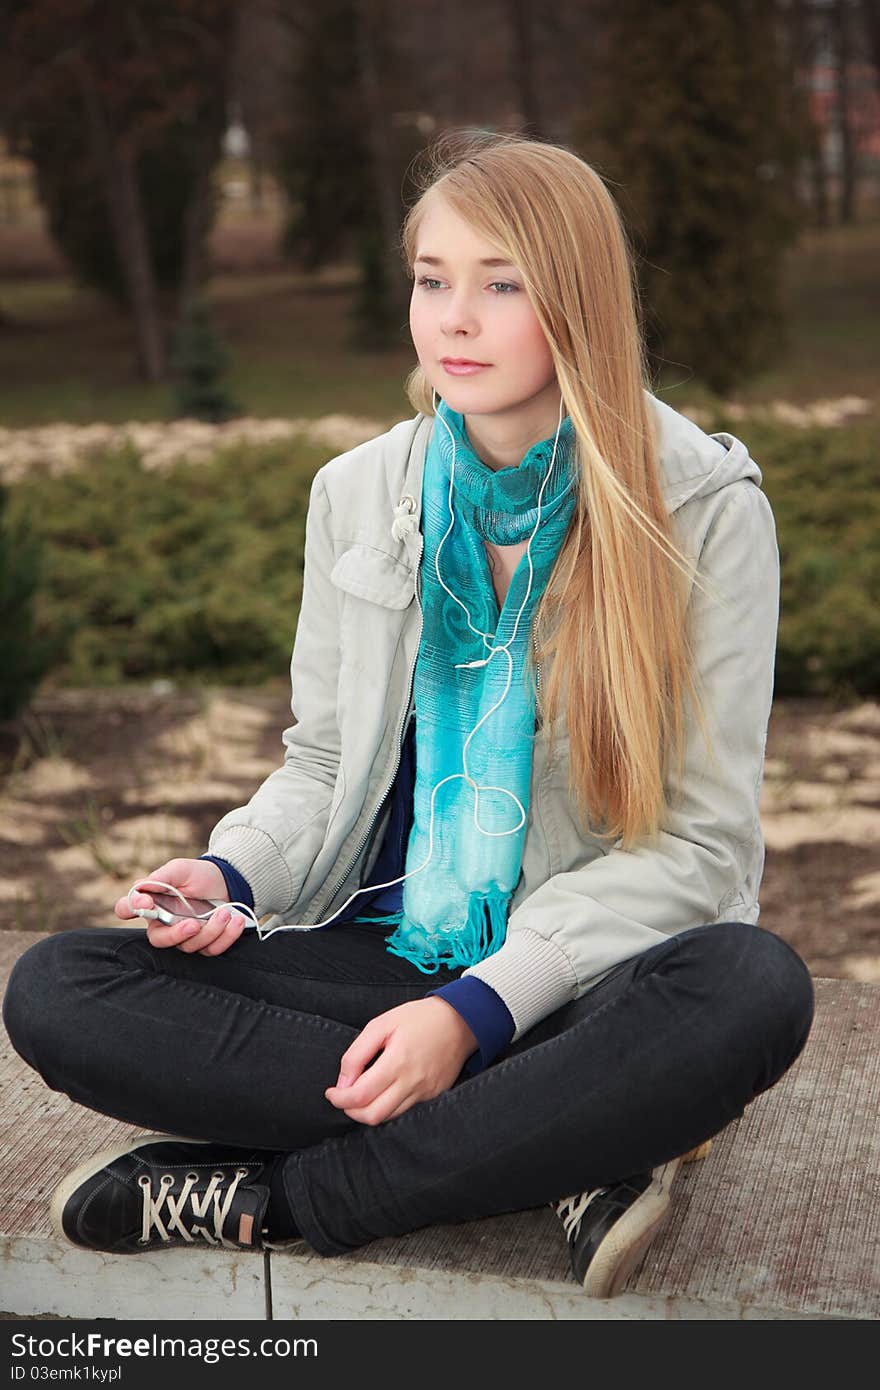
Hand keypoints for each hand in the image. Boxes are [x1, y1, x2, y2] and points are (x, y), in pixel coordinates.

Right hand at [114, 857, 244, 955]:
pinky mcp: (205, 943)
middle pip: (158, 940)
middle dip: (176, 935)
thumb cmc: (199, 875)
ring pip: (189, 946)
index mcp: (152, 902)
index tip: (146, 903)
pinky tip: (235, 921)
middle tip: (193, 924)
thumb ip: (161, 877)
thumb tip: (140, 886)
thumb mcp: (180, 869)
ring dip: (210, 930)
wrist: (228, 882)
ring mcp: (185, 936)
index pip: (126, 908)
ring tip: (225, 913)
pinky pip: (212, 949)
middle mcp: (164, 923)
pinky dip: (226, 936)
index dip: (131, 908)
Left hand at [324, 998, 477, 1125]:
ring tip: (361, 1094)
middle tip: (343, 1097)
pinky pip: (405, 1110)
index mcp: (397, 1062)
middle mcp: (412, 1083)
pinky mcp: (433, 1096)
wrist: (460, 1021)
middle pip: (373, 1115)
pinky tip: (383, 1091)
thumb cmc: (419, 1018)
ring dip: (368, 1111)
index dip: (339, 1099)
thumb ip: (357, 1053)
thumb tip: (343, 1082)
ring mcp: (425, 1093)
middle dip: (351, 1111)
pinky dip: (388, 1106)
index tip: (332, 1092)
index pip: (360, 1096)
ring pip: (388, 1117)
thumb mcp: (381, 1024)